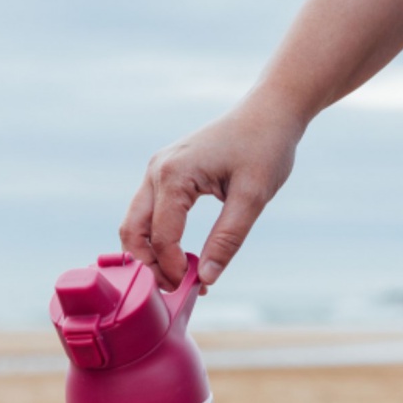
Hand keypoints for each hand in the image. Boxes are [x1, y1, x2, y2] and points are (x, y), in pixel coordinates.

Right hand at [119, 97, 303, 290]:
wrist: (269, 111)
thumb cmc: (264, 147)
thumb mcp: (253, 197)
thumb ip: (228, 239)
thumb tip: (206, 279)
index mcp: (174, 174)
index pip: (161, 237)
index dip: (174, 269)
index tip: (197, 288)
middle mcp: (156, 170)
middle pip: (133, 232)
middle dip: (150, 266)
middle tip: (177, 290)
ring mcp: (157, 171)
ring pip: (135, 225)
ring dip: (150, 255)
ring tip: (180, 277)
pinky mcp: (164, 174)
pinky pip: (148, 215)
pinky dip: (157, 240)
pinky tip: (181, 257)